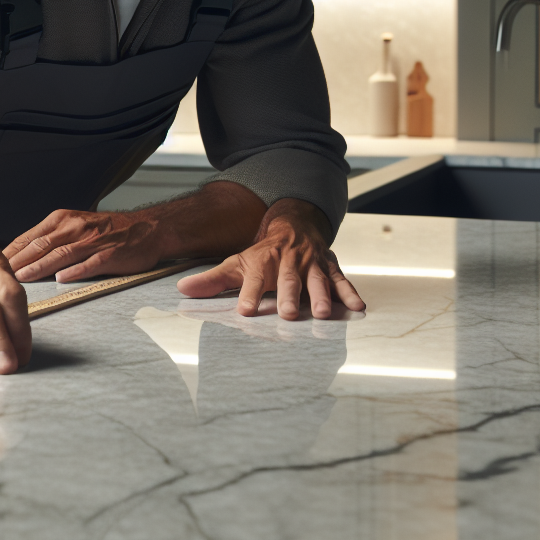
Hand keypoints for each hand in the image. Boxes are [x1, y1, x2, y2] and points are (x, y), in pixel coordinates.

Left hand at [5, 209, 160, 282]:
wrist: (147, 228)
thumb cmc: (108, 231)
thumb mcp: (76, 225)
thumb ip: (51, 238)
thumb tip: (21, 256)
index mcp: (63, 220)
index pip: (29, 237)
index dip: (9, 253)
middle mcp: (75, 228)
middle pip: (40, 245)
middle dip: (16, 263)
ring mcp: (92, 241)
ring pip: (60, 254)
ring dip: (39, 268)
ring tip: (21, 280)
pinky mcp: (110, 254)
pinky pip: (89, 262)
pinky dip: (75, 270)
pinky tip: (62, 278)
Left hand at [176, 199, 365, 320]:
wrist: (295, 225)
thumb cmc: (264, 253)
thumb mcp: (237, 263)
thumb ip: (212, 280)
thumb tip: (182, 290)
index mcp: (264, 262)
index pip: (254, 280)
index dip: (249, 294)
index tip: (245, 310)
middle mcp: (288, 262)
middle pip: (288, 281)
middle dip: (289, 296)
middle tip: (288, 314)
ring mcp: (311, 264)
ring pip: (316, 280)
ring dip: (321, 296)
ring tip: (323, 313)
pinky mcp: (330, 267)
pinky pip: (341, 280)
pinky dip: (349, 292)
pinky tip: (357, 306)